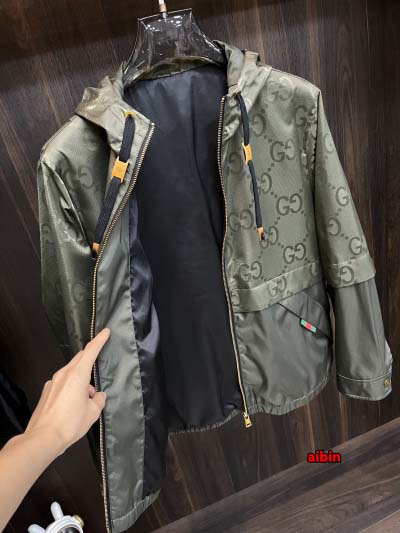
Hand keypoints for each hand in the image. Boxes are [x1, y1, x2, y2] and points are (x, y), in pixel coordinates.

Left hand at [24, 328, 109, 455]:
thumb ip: (99, 400)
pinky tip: (74, 405)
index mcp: (77, 375)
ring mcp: (53, 382)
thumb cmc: (70, 423)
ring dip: (81, 380)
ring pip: (71, 373)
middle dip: (90, 362)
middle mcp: (64, 374)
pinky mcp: (47, 392)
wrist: (44, 438)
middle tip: (98, 371)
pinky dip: (71, 388)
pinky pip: (63, 384)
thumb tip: (98, 396)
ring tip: (87, 400)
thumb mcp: (93, 412)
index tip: (105, 332)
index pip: (90, 351)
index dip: (100, 340)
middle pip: (79, 360)